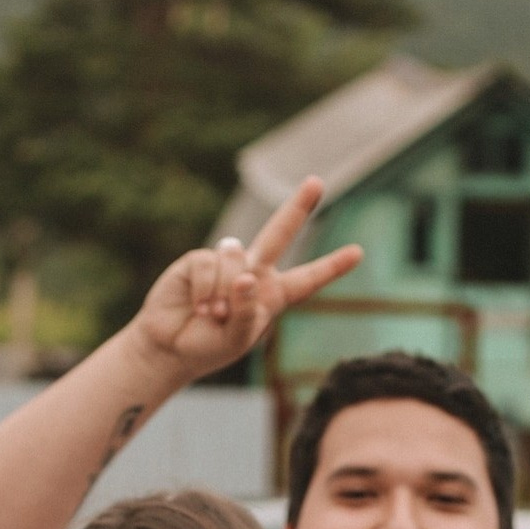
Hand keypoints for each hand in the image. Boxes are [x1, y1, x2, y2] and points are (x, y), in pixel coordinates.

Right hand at [128, 177, 362, 381]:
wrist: (171, 347)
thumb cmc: (209, 346)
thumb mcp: (238, 340)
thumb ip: (248, 313)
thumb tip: (246, 275)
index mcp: (271, 295)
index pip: (306, 280)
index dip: (330, 267)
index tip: (358, 253)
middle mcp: (252, 272)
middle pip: (278, 234)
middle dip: (297, 208)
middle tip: (316, 182)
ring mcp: (225, 262)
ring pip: (236, 261)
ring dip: (224, 295)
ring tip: (213, 315)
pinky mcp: (197, 259)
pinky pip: (208, 267)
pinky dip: (205, 292)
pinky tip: (198, 307)